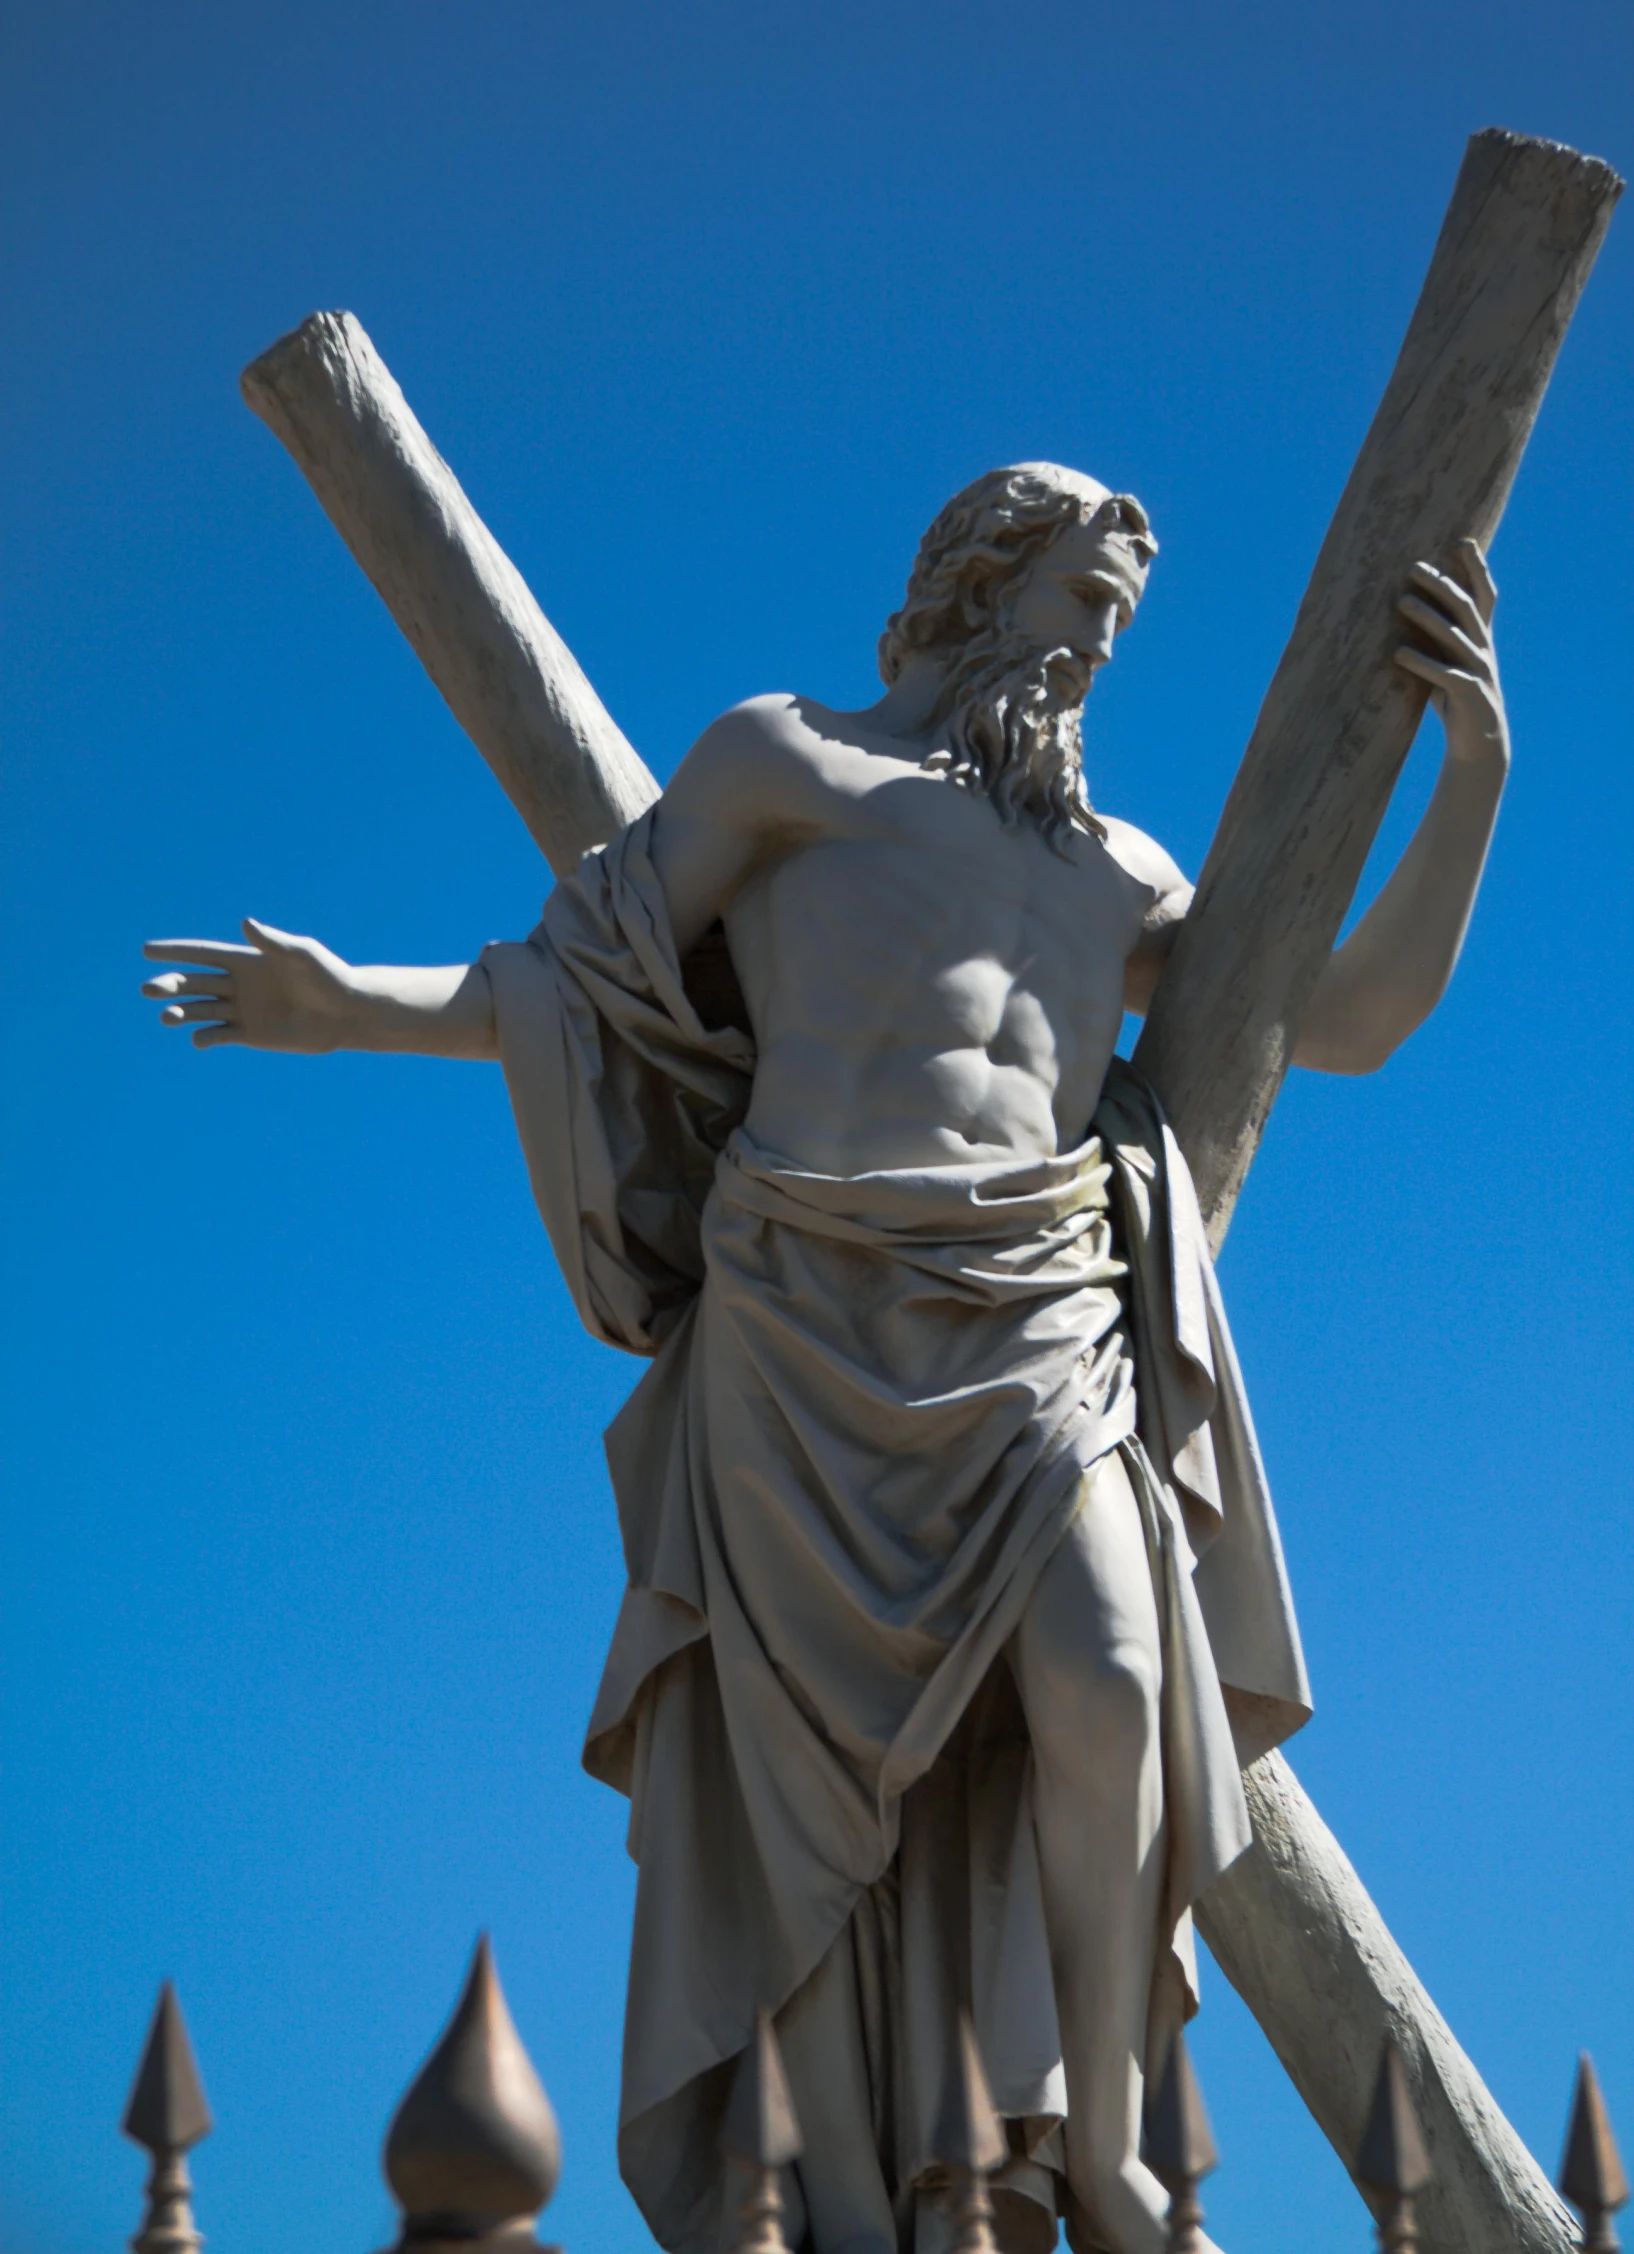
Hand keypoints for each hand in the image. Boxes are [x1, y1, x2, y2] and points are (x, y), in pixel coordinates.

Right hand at [142, 919, 357, 1051]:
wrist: (346, 1012)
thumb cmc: (328, 976)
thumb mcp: (301, 954)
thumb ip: (272, 941)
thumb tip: (245, 923)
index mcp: (247, 960)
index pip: (203, 953)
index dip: (175, 951)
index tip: (146, 950)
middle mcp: (240, 984)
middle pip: (194, 982)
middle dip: (170, 984)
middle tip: (148, 989)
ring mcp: (243, 1010)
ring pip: (201, 1010)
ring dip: (181, 1013)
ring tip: (167, 1017)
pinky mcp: (251, 1035)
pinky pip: (219, 1035)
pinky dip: (205, 1037)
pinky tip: (200, 1039)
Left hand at [1394, 540, 1508, 766]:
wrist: (1478, 744)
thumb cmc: (1456, 699)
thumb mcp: (1447, 661)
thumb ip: (1434, 639)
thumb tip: (1403, 607)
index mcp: (1481, 638)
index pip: (1484, 595)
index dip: (1477, 568)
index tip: (1462, 540)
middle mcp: (1484, 648)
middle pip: (1466, 608)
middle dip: (1442, 585)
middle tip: (1413, 566)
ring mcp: (1479, 671)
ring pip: (1455, 637)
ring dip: (1427, 618)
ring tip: (1401, 601)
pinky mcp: (1469, 695)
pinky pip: (1445, 675)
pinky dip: (1422, 663)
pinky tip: (1399, 654)